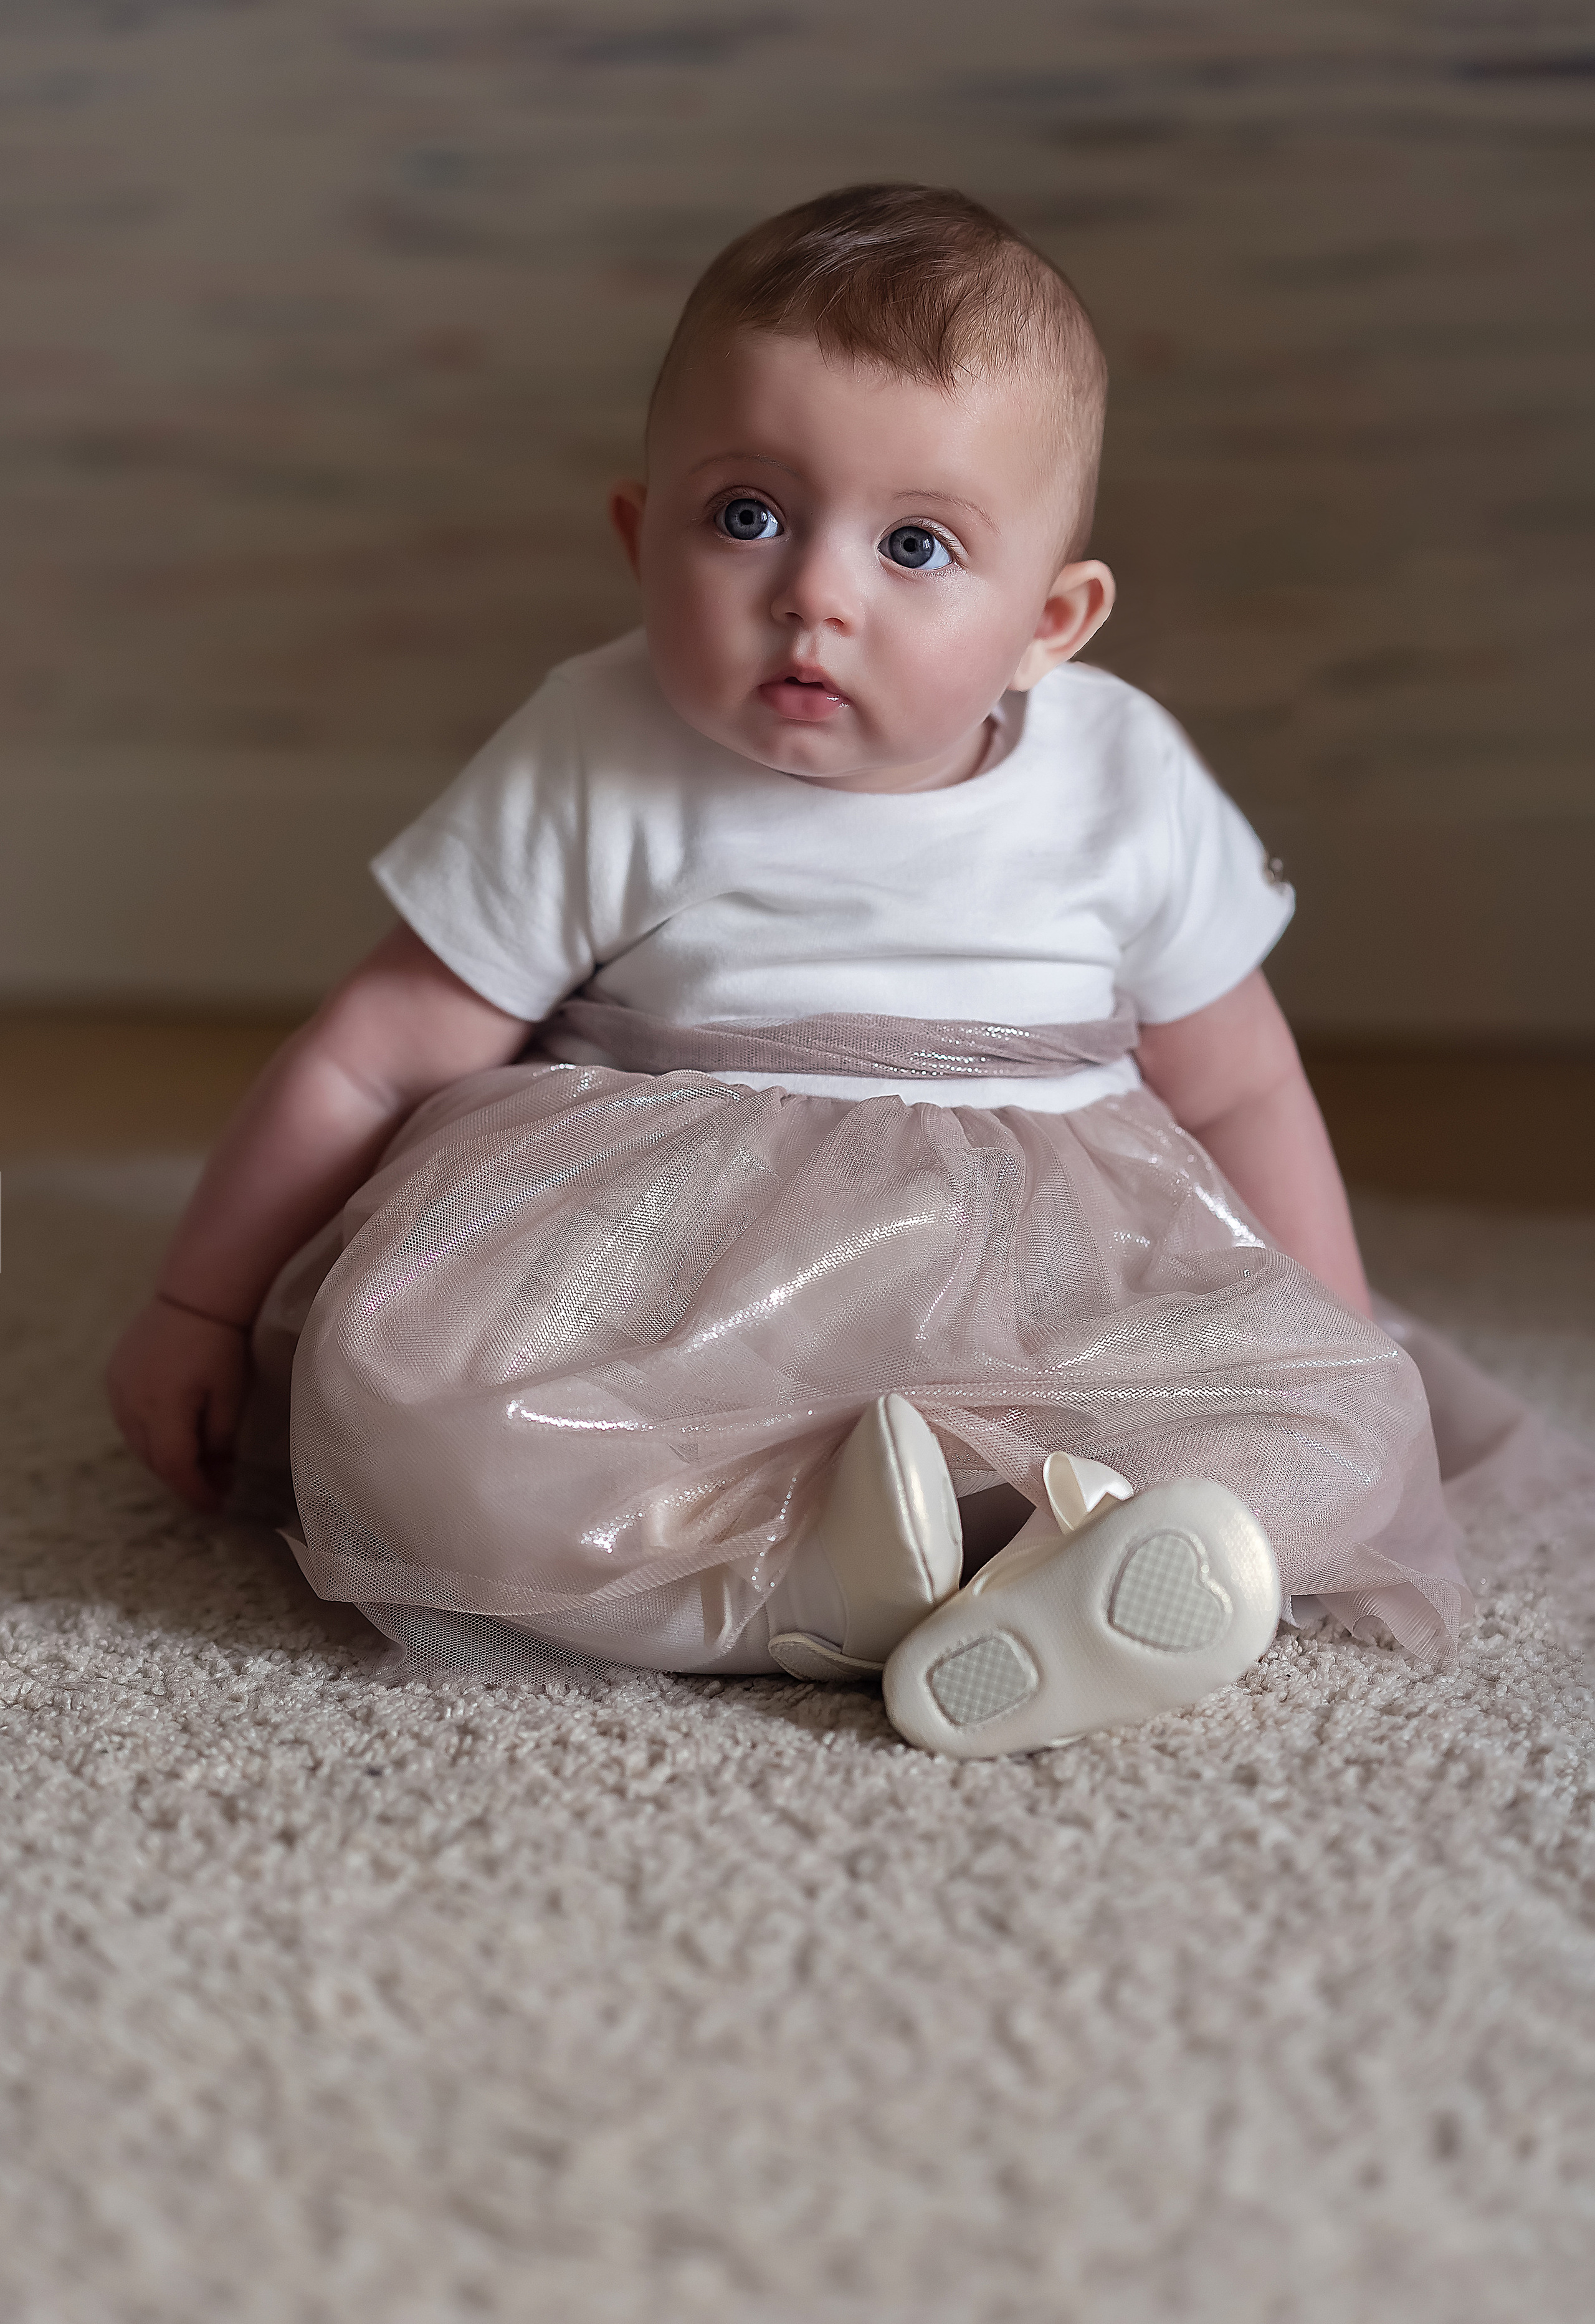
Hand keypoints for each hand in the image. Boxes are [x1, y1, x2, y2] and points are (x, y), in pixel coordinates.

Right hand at [105, 1298, 250, 1510]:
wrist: (195, 1296)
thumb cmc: (221, 1344)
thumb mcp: (229, 1396)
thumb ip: (219, 1438)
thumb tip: (216, 1470)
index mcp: (162, 1411)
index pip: (174, 1468)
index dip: (195, 1492)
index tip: (217, 1507)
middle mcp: (131, 1405)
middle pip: (154, 1460)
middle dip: (183, 1478)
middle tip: (215, 1486)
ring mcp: (117, 1390)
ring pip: (138, 1443)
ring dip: (165, 1458)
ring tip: (198, 1462)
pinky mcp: (114, 1377)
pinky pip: (128, 1420)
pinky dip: (150, 1435)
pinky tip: (174, 1433)